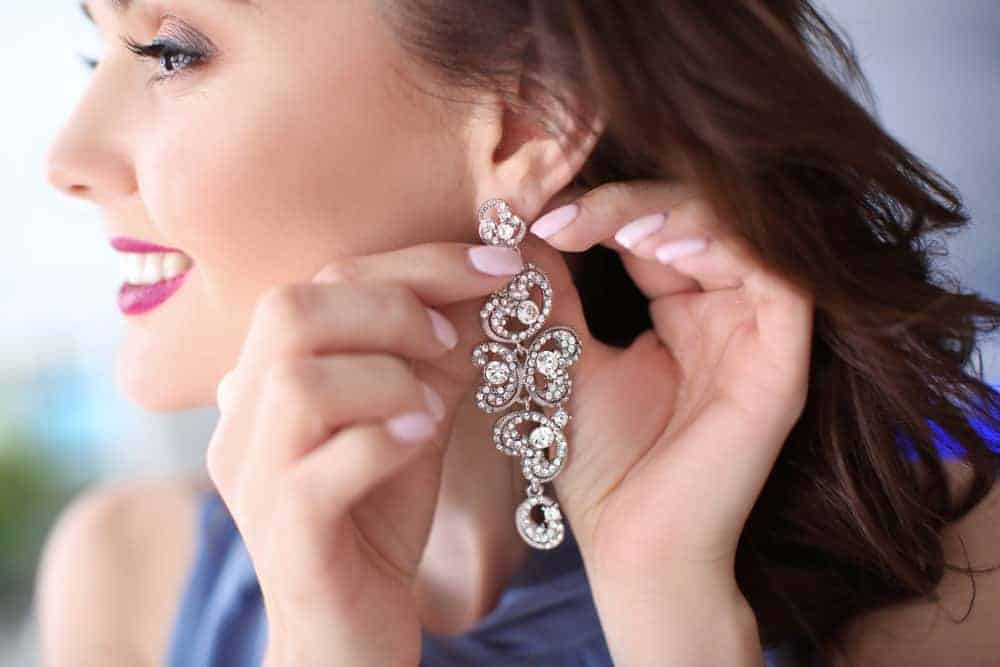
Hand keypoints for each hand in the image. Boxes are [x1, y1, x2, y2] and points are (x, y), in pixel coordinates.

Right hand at [206, 242, 525, 665]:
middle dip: (391, 307)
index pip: (320, 283)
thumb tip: (491, 285)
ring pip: (297, 384)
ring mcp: (254, 479)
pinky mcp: (286, 536)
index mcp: (266, 380)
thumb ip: (435, 355)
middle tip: (449, 340)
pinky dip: (384, 440)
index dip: (413, 263)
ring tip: (433, 405)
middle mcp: (242, 421)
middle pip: (288, 313)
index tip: (495, 266)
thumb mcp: (412, 418)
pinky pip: (318, 469)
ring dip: (386, 377)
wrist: (349, 629)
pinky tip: (424, 440)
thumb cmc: (378, 517)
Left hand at [519, 181, 812, 663]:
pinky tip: (660, 249)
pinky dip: (723, 247)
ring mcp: (759, 333)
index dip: (599, 207)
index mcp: (682, 311)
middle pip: (696, 216)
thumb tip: (518, 225)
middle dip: (627, 203)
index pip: (652, 226)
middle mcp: (727, 312)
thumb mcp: (563, 358)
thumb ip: (550, 292)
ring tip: (613, 226)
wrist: (632, 545)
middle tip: (562, 215)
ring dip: (673, 213)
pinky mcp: (784, 360)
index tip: (533, 215)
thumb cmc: (599, 463)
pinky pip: (776, 277)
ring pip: (737, 231)